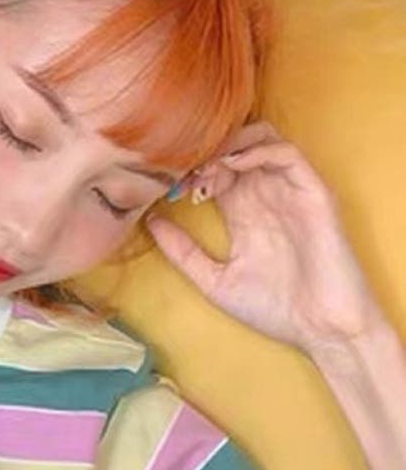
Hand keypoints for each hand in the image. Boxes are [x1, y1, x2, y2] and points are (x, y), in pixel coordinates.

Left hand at [144, 120, 388, 356]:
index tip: (168, 183)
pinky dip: (257, 150)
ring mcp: (289, 190)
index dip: (188, 167)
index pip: (212, 168)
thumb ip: (182, 252)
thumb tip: (148, 223)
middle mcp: (264, 193)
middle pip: (234, 145)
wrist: (322, 332)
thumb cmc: (273, 309)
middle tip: (186, 171)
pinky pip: (287, 154)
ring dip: (230, 144)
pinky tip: (232, 166)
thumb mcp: (213, 280)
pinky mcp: (313, 193)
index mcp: (242, 210)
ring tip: (208, 168)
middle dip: (206, 151)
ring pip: (262, 138)